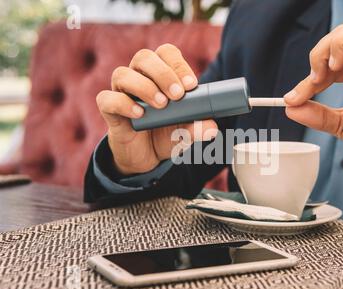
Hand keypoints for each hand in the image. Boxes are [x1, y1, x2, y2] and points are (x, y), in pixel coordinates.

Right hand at [96, 44, 217, 174]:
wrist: (145, 158)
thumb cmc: (166, 135)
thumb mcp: (186, 134)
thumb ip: (198, 128)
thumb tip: (212, 127)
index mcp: (159, 74)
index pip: (166, 53)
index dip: (178, 64)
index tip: (191, 85)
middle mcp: (138, 77)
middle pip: (144, 57)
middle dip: (163, 73)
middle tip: (178, 95)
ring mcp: (121, 92)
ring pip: (122, 73)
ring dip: (144, 87)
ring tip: (161, 105)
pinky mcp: (109, 110)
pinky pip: (107, 99)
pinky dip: (123, 104)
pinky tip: (139, 114)